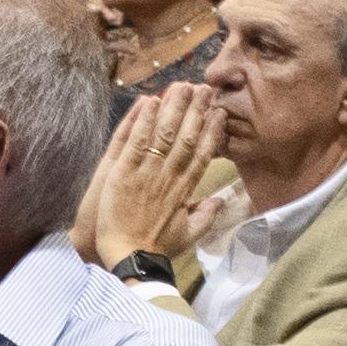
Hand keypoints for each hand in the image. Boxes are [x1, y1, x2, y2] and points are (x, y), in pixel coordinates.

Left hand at [76, 81, 222, 263]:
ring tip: (181, 86)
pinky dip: (143, 122)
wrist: (130, 259)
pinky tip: (149, 102)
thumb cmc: (157, 249)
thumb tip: (222, 202)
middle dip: (195, 111)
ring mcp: (147, 174)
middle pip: (186, 138)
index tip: (219, 112)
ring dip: (173, 109)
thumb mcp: (188, 235)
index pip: (202, 154)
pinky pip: (136, 143)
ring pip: (163, 136)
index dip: (211, 131)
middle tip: (203, 88)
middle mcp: (169, 178)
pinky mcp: (124, 174)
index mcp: (185, 190)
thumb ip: (206, 216)